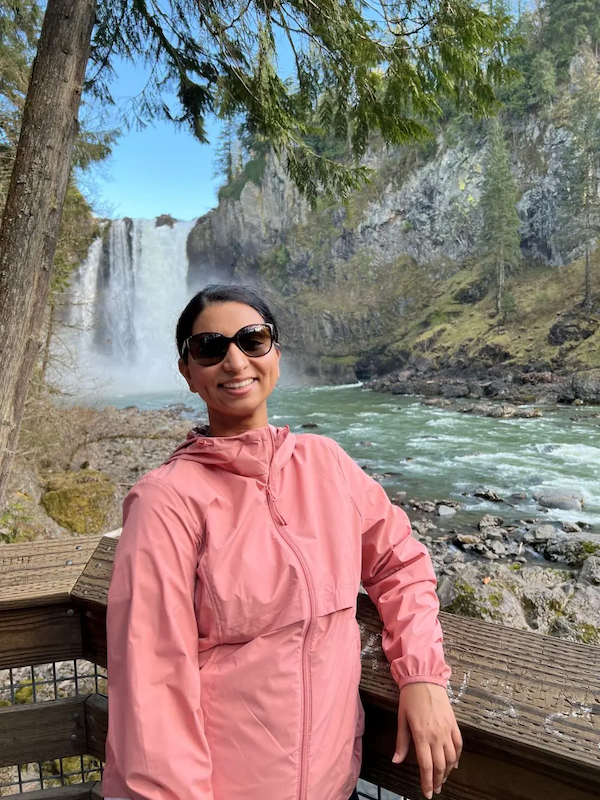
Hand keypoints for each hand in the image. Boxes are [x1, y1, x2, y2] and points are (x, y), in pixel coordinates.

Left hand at [392, 682, 461, 798]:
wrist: (424, 678)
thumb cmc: (410, 698)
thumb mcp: (401, 719)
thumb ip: (401, 742)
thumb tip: (396, 761)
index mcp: (421, 735)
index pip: (426, 766)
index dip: (427, 782)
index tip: (428, 794)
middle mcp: (436, 735)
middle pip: (440, 765)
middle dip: (438, 781)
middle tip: (436, 790)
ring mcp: (447, 730)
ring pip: (451, 758)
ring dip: (447, 771)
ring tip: (442, 778)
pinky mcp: (454, 724)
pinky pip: (458, 745)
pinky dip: (457, 757)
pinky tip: (454, 763)